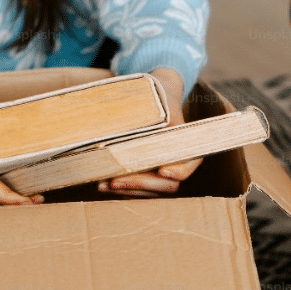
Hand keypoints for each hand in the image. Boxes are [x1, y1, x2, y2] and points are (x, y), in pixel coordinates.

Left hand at [98, 68, 202, 197]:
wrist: (153, 97)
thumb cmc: (158, 99)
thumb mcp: (159, 106)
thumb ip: (155, 124)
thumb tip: (140, 139)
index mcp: (188, 148)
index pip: (187, 166)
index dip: (177, 171)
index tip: (163, 170)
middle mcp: (178, 165)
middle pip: (167, 185)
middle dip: (140, 184)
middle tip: (116, 180)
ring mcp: (162, 175)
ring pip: (150, 192)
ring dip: (127, 190)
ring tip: (103, 183)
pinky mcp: (147, 178)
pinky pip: (138, 191)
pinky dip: (121, 189)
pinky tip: (102, 184)